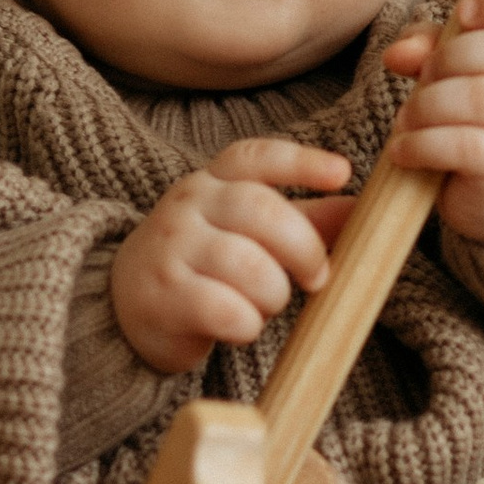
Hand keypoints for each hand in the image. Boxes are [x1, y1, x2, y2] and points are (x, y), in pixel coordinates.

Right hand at [109, 140, 353, 372]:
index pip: (256, 157)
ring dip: (274, 293)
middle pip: (260, 210)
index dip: (302, 162)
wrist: (123, 305)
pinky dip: (246, 324)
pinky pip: (223, 309)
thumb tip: (360, 206)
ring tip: (267, 305)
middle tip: (317, 278)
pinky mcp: (162, 297)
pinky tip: (240, 326)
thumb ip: (303, 219)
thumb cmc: (202, 264)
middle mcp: (187, 205)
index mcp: (212, 181)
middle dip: (303, 248)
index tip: (342, 173)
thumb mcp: (246, 233)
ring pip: (246, 264)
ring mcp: (170, 249)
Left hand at [380, 0, 483, 243]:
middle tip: (424, 79)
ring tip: (407, 119)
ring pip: (482, 97)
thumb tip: (398, 54)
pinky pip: (466, 145)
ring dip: (428, 103)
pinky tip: (404, 150)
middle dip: (450, 57)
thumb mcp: (463, 79)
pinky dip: (423, 143)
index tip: (462, 14)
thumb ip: (434, 50)